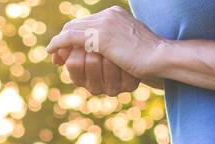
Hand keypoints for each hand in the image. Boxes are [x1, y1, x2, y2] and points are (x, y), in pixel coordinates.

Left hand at [47, 5, 165, 86]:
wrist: (160, 57)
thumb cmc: (151, 57)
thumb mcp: (131, 44)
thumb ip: (118, 42)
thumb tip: (109, 52)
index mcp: (115, 15)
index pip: (88, 22)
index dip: (75, 34)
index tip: (68, 50)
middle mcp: (108, 15)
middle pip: (77, 23)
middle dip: (64, 38)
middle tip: (56, 54)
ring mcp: (104, 24)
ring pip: (72, 30)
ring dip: (60, 44)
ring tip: (55, 57)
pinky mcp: (100, 37)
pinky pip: (71, 38)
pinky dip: (59, 45)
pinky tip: (54, 55)